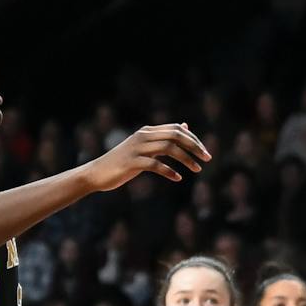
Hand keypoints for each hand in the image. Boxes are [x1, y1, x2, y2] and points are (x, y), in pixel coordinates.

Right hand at [84, 124, 208, 189]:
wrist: (97, 173)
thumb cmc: (123, 162)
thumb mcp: (145, 147)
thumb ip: (164, 137)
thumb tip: (184, 126)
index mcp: (147, 132)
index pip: (176, 129)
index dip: (193, 139)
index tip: (205, 152)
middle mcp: (143, 137)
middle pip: (175, 136)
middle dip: (194, 146)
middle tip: (207, 159)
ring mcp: (136, 149)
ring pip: (168, 148)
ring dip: (186, 159)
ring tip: (198, 170)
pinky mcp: (131, 163)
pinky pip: (155, 164)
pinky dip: (169, 171)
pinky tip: (177, 179)